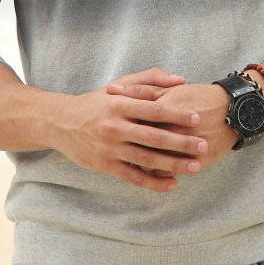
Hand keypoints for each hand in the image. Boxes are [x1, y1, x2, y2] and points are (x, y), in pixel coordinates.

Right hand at [52, 67, 210, 192]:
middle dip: (181, 142)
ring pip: (146, 159)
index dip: (176, 114)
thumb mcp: (119, 84)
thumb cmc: (96, 102)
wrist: (61, 122)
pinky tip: (172, 184)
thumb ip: (150, 80)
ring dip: (172, 164)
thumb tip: (181, 80)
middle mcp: (114, 126)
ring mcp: (109, 148)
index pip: (153, 109)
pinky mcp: (105, 166)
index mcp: (118, 104)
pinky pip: (133, 176)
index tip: (196, 118)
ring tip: (194, 166)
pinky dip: (154, 182)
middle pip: (153, 136)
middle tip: (203, 145)